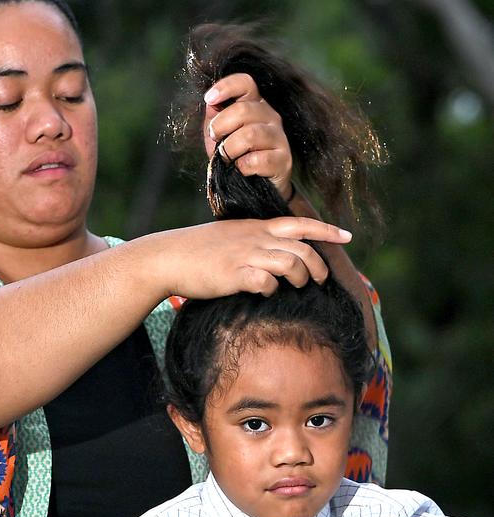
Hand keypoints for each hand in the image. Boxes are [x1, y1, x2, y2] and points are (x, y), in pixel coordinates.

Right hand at [144, 215, 350, 300]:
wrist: (168, 257)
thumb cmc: (198, 251)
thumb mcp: (230, 237)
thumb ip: (253, 242)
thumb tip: (270, 258)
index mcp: (256, 227)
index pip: (299, 224)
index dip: (326, 230)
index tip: (347, 236)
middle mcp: (255, 238)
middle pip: (301, 248)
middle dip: (318, 265)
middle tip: (320, 279)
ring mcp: (245, 256)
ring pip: (290, 264)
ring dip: (299, 277)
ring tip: (296, 287)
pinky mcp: (234, 275)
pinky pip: (265, 282)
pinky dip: (271, 289)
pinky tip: (264, 292)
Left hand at [203, 73, 292, 200]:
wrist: (257, 189)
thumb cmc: (237, 158)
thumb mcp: (220, 136)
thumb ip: (214, 117)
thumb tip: (210, 102)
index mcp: (255, 105)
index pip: (245, 83)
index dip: (226, 87)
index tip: (209, 99)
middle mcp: (271, 116)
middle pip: (243, 110)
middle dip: (220, 126)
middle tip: (215, 139)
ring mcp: (280, 138)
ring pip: (250, 135)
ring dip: (229, 149)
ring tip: (226, 158)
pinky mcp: (284, 160)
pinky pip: (257, 160)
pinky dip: (242, 166)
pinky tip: (241, 170)